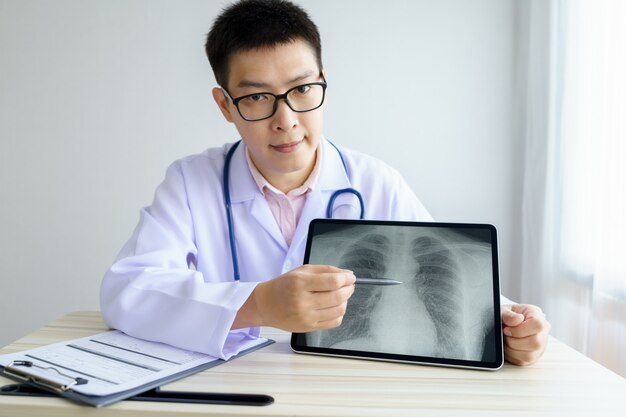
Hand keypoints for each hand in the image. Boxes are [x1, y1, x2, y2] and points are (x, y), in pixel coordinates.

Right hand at [234, 265, 355, 331]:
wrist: (266, 305)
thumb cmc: (284, 286)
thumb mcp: (302, 271)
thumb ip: (326, 270)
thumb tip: (348, 274)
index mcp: (300, 283)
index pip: (332, 281)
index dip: (346, 279)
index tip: (351, 277)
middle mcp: (303, 301)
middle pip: (337, 296)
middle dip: (348, 289)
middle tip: (349, 285)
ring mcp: (306, 316)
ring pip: (338, 310)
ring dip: (345, 301)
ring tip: (341, 295)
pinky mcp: (308, 327)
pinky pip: (334, 322)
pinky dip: (339, 313)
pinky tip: (334, 307)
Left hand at [501, 304, 550, 365]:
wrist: (506, 322)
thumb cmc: (507, 315)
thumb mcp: (504, 310)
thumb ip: (508, 314)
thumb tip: (516, 320)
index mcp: (537, 315)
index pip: (537, 325)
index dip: (519, 329)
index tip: (507, 329)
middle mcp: (542, 332)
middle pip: (535, 343)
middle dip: (514, 341)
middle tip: (505, 335)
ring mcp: (540, 346)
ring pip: (529, 355)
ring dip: (512, 349)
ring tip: (505, 340)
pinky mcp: (533, 357)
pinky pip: (523, 361)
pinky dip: (511, 355)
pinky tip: (507, 346)